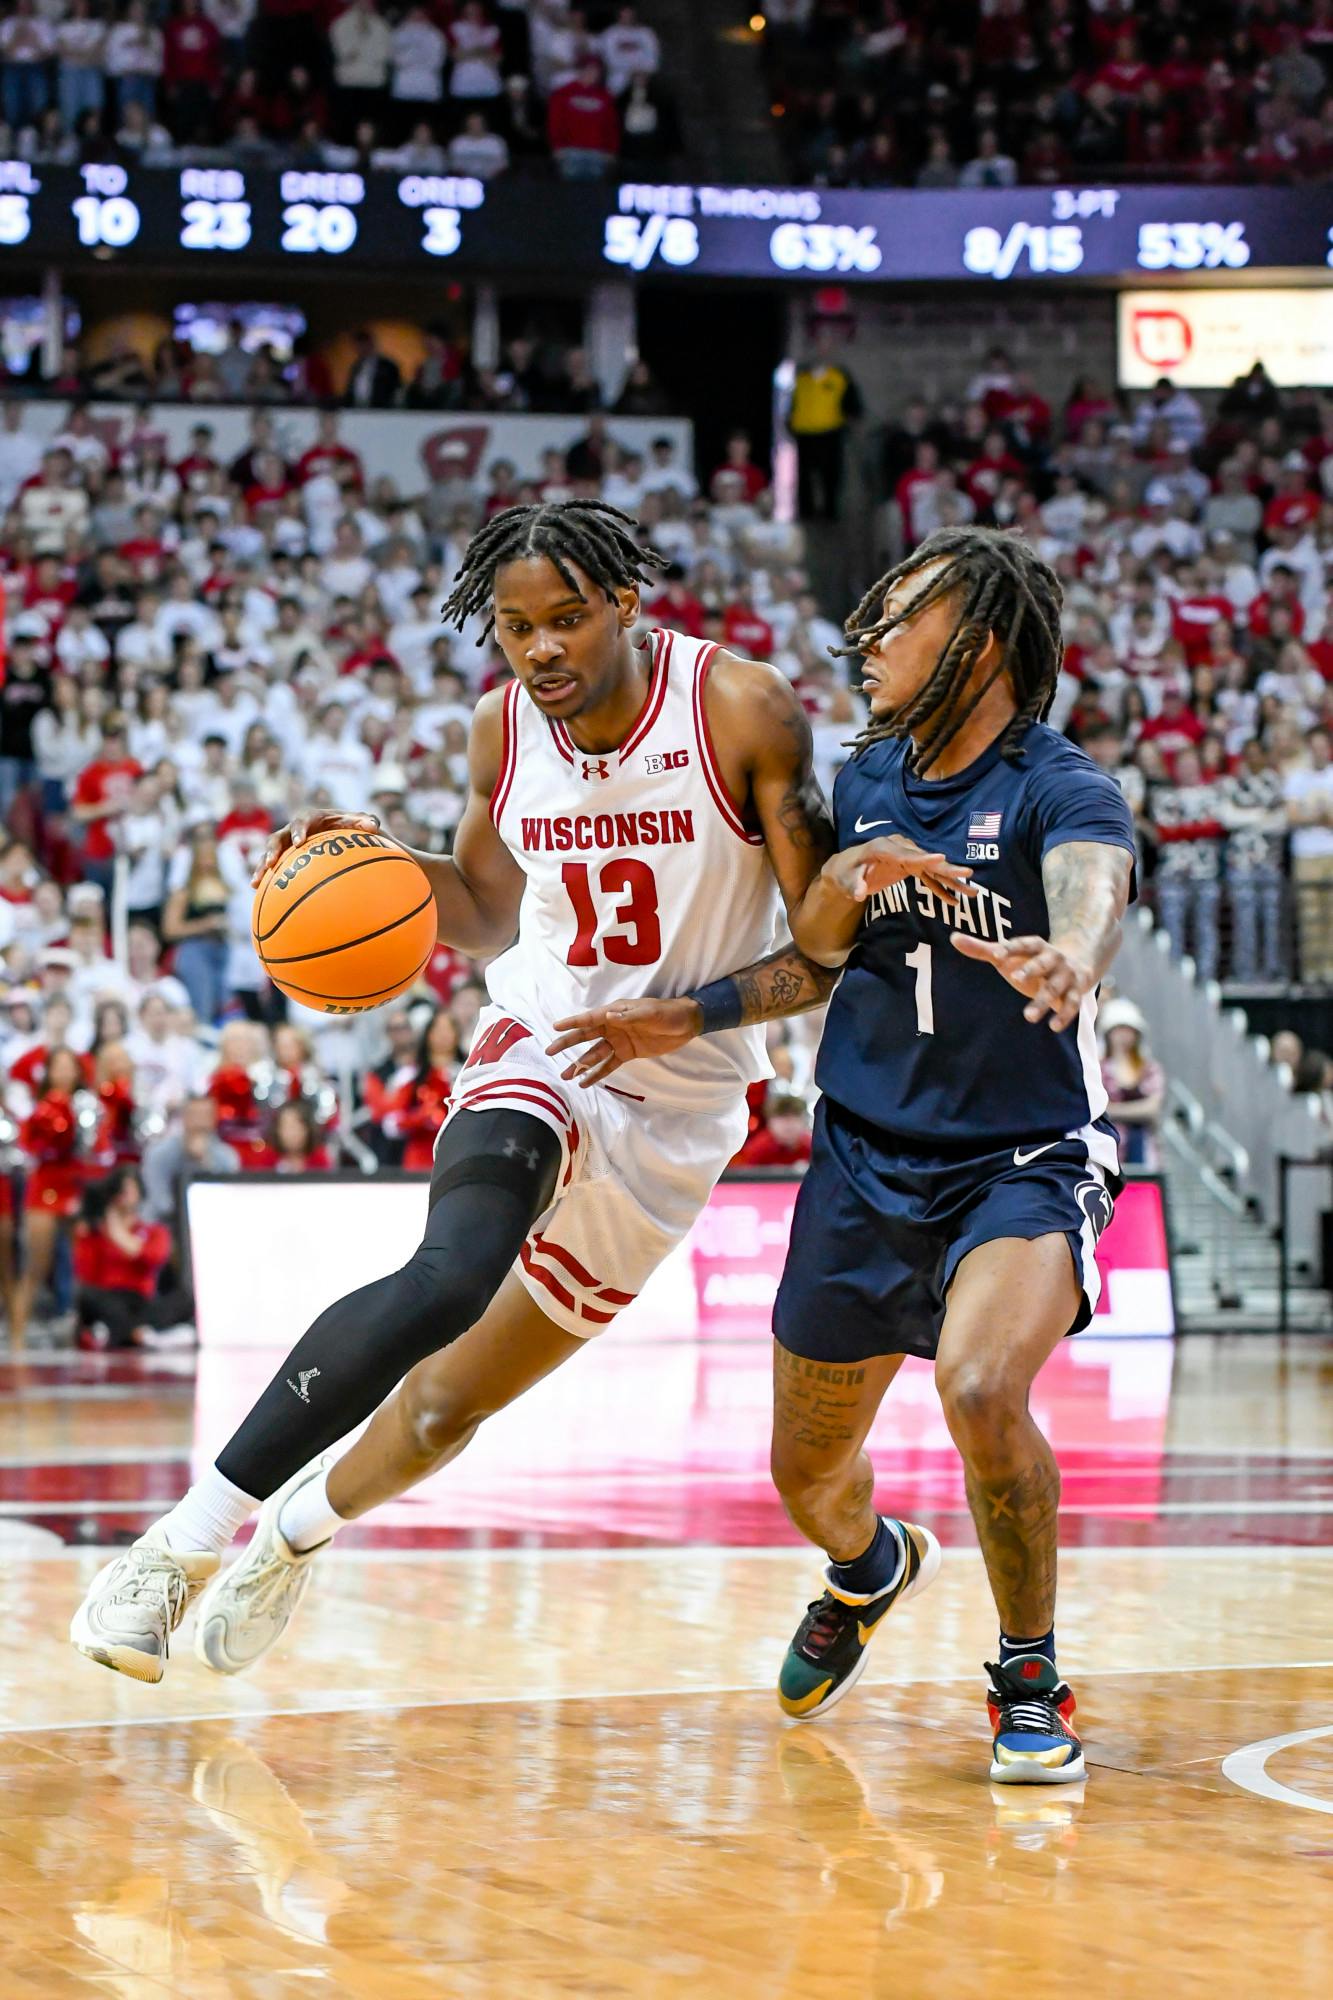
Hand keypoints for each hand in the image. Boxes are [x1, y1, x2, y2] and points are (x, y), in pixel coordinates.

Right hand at [251, 809, 380, 886]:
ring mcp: (288, 844)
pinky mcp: (286, 856)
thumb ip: (367, 823)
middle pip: (278, 837)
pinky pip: (272, 867)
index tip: (299, 844)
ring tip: (255, 882)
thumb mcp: (362, 824)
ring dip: (261, 866)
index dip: (298, 831)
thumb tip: (374, 825)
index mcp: (313, 819)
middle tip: (270, 863)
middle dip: (272, 850)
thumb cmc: (354, 828)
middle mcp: (295, 830)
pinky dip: (265, 877)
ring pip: (270, 853)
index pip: (302, 820)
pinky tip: (257, 891)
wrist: (344, 833)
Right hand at [545, 997, 703, 1086]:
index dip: (572, 1023)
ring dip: (580, 1064)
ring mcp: (618, 1041)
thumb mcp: (650, 1013)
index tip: (555, 1027)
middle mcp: (612, 1026)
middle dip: (567, 1044)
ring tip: (566, 1076)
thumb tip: (608, 1017)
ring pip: (594, 1054)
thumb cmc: (667, 1013)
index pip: (589, 1018)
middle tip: (550, 1052)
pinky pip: (608, 1065)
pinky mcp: (626, 1054)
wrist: (685, 1024)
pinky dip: (597, 1074)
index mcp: (615, 1012)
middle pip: (585, 1036)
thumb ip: (629, 1016)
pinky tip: (585, 1083)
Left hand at [823, 835, 977, 905]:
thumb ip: (854, 885)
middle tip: (968, 873)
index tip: (942, 858)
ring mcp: (907, 857)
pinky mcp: (910, 867)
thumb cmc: (845, 872)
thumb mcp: (845, 879)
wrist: (846, 868)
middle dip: (947, 868)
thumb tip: (859, 894)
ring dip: (951, 880)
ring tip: (972, 890)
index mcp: (884, 847)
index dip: (924, 858)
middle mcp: (900, 848)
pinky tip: (954, 901)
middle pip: (926, 860)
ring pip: (932, 869)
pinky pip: (928, 878)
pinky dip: (940, 889)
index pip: (906, 854)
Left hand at [950, 933, 1092, 1031]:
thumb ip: (982, 949)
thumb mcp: (1009, 955)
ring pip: (1055, 987)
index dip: (1010, 948)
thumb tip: (953, 937)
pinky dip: (1064, 1015)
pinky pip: (1072, 1003)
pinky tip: (1053, 1027)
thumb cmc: (1031, 961)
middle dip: (1031, 970)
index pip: (1023, 945)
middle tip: (1015, 978)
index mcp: (1036, 945)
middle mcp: (1054, 958)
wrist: (1077, 965)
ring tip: (1029, 1017)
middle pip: (1042, 963)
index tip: (995, 955)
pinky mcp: (1076, 992)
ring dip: (1043, 1001)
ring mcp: (1066, 975)